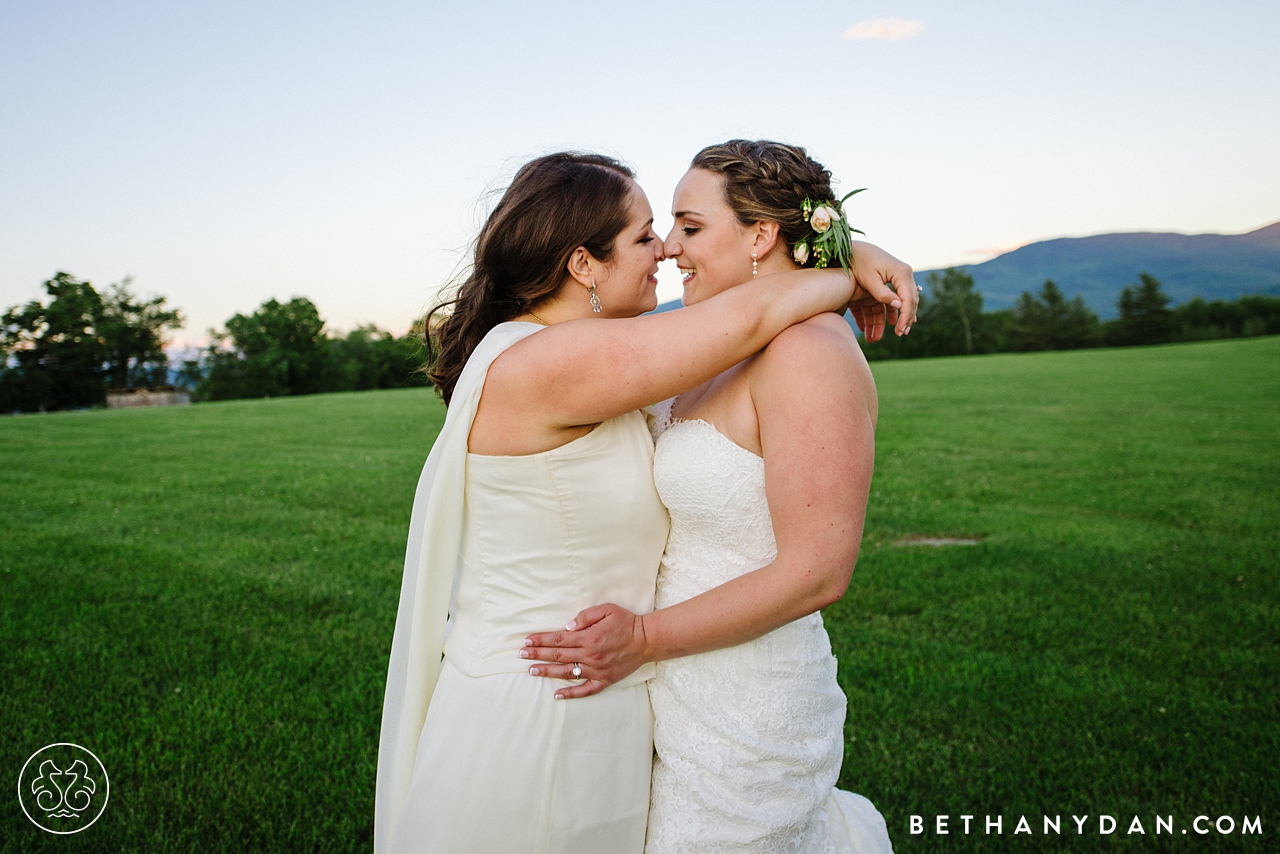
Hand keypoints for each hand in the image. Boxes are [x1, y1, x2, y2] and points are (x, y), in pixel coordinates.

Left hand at [522, 603, 647, 698]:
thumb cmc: (626, 622)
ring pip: (567, 672)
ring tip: (531, 670)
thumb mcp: (607, 610)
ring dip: (547, 671)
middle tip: (521, 655)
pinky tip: (557, 695)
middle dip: (538, 654)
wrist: (647, 640)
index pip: (558, 639)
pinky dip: (570, 693)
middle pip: (558, 655)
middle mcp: (590, 655)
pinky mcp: (604, 680)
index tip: (527, 641)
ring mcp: (596, 670)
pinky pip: (585, 690)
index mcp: (588, 638)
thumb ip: (585, 617)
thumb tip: (567, 627)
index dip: (541, 640)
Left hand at [847, 241, 917, 340]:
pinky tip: (898, 319)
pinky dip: (900, 308)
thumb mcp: (870, 281)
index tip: (899, 331)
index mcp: (901, 273)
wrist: (856, 250)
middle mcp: (905, 273)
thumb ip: (883, 295)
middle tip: (901, 333)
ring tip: (901, 330)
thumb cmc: (860, 264)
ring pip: (908, 299)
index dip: (905, 317)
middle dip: (907, 318)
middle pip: (911, 300)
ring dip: (905, 315)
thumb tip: (899, 306)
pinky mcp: (896, 278)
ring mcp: (902, 275)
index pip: (908, 299)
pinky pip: (902, 295)